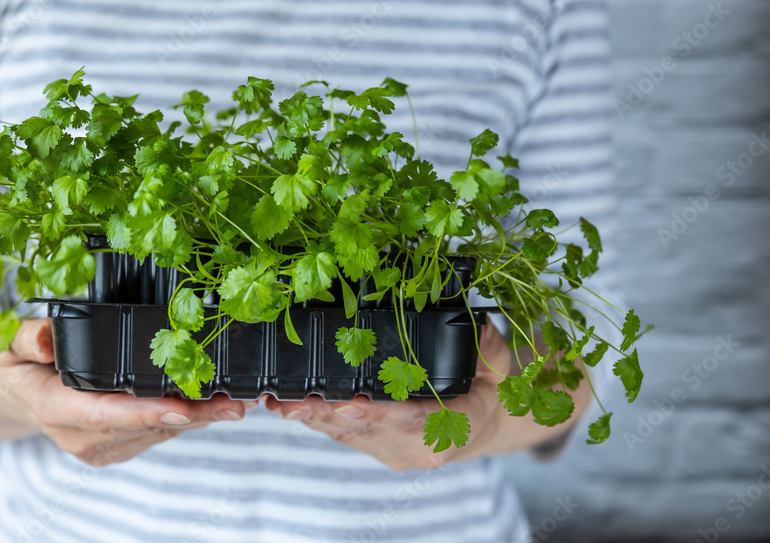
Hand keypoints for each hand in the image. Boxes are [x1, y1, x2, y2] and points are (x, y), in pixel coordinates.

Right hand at [0, 318, 250, 465]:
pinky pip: (155, 434)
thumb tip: (45, 339)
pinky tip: (214, 405)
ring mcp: (99, 447)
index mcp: (54, 408)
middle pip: (144, 427)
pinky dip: (186, 420)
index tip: (183, 409)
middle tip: (235, 403)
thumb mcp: (10, 343)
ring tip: (236, 401)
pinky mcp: (116, 448)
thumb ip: (28, 338)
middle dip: (191, 417)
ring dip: (197, 420)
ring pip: (157, 433)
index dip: (146, 413)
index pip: (105, 414)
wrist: (16, 395)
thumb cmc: (19, 364)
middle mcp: (80, 436)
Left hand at [265, 322, 516, 470]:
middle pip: (365, 429)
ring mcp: (392, 450)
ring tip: (278, 401)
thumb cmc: (490, 391)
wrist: (484, 423)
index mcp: (448, 430)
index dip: (373, 413)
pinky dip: (316, 417)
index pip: (407, 421)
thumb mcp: (499, 366)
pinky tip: (288, 404)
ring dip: (312, 417)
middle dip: (325, 414)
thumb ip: (486, 348)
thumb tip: (478, 327)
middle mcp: (414, 448)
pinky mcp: (374, 445)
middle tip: (289, 401)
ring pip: (347, 433)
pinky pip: (342, 432)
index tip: (344, 404)